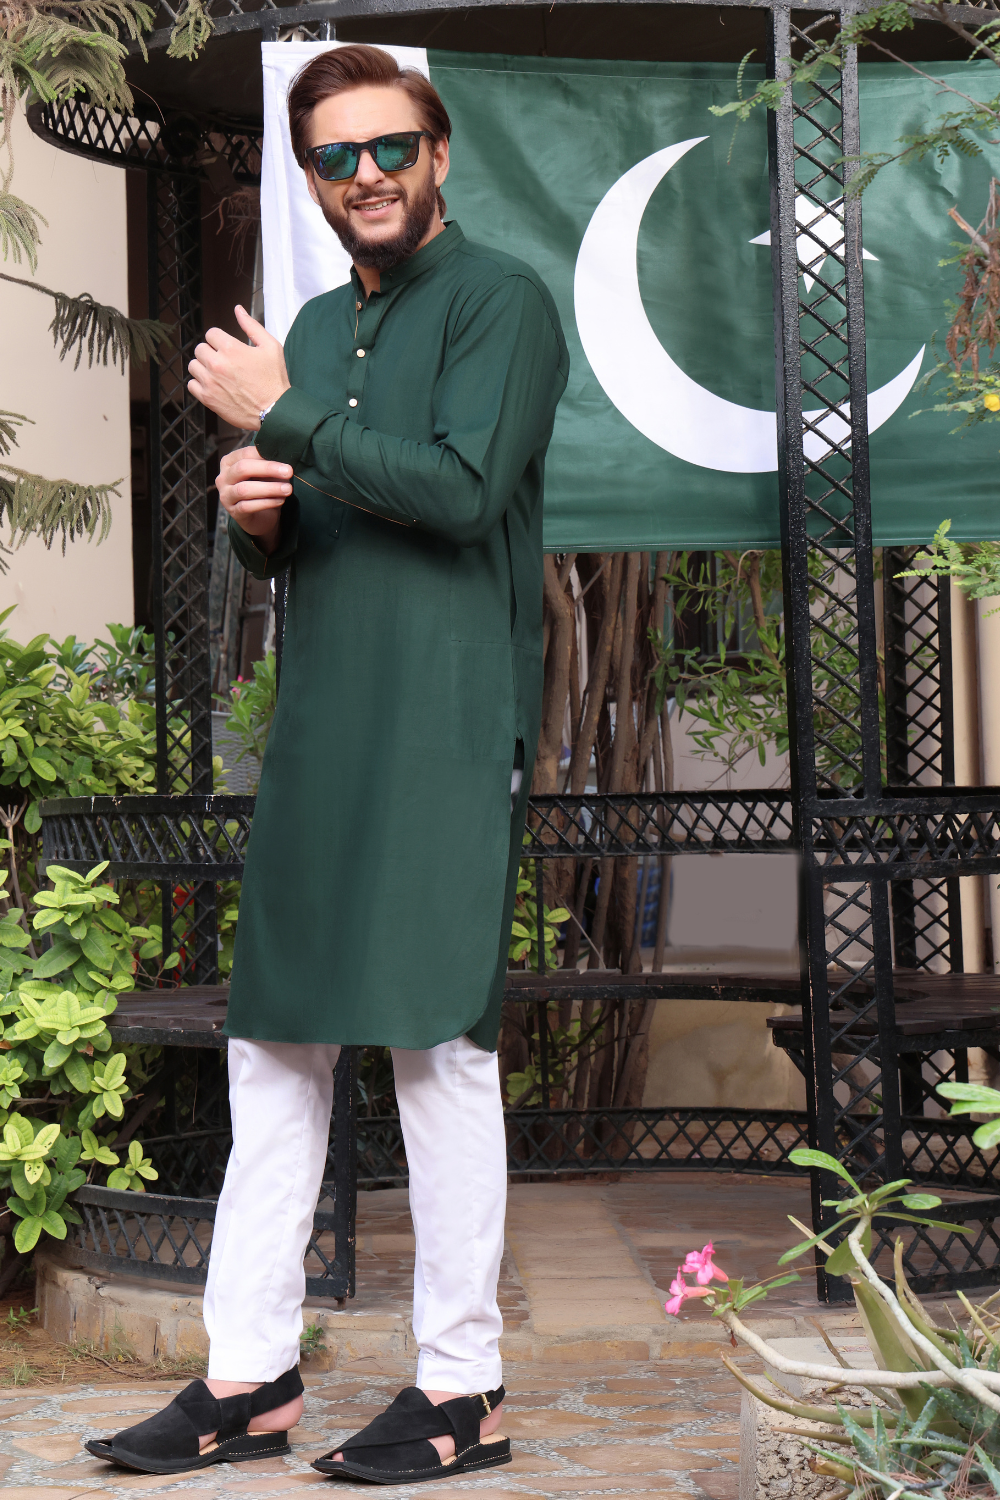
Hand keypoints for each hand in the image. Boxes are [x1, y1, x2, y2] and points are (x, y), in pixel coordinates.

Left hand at [188, 306, 289, 428]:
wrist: (275, 411)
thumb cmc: (274, 380)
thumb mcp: (271, 347)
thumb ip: (252, 326)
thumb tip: (237, 309)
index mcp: (231, 348)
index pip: (211, 334)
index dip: (220, 340)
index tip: (227, 349)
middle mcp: (217, 363)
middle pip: (200, 348)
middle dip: (211, 352)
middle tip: (224, 362)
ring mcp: (210, 381)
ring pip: (193, 365)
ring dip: (203, 367)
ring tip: (218, 374)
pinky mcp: (208, 398)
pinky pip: (191, 385)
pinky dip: (199, 384)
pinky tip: (213, 386)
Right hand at [217, 445, 292, 552]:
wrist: (261, 517)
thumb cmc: (263, 490)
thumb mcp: (266, 474)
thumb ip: (270, 465)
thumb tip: (283, 458)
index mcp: (229, 462)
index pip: (245, 454)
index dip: (265, 455)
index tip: (284, 459)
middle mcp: (224, 478)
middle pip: (242, 468)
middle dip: (268, 469)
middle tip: (288, 472)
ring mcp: (226, 495)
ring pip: (244, 489)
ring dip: (269, 488)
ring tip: (288, 489)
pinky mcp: (233, 512)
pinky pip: (248, 506)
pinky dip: (266, 503)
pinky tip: (280, 501)